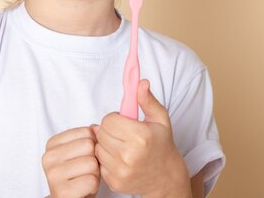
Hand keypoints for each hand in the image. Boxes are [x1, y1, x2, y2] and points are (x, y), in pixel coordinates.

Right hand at [42, 126, 100, 197]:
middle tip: (86, 171)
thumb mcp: (83, 153)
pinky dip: (93, 187)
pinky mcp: (61, 192)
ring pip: (92, 163)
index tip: (84, 157)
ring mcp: (53, 175)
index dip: (93, 146)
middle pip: (89, 146)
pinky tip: (84, 189)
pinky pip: (91, 181)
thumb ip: (89, 137)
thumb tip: (97, 127)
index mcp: (52, 144)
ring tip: (85, 179)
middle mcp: (49, 157)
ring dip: (95, 174)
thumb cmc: (78, 176)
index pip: (86, 132)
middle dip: (95, 160)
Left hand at [93, 79, 191, 197]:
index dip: (115, 119)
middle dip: (109, 131)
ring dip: (106, 145)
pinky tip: (119, 159)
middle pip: (101, 133)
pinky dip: (106, 160)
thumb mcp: (159, 119)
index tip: (124, 123)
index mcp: (140, 137)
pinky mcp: (114, 182)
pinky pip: (99, 163)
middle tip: (123, 134)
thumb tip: (141, 82)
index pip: (108, 120)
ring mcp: (121, 171)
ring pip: (97, 148)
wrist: (166, 178)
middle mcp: (129, 155)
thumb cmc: (162, 145)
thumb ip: (147, 100)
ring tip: (121, 146)